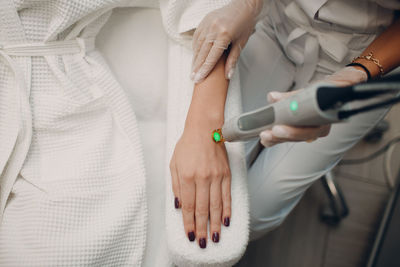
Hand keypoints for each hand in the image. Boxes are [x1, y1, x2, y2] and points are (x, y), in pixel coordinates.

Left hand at [170, 123, 230, 247]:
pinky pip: (227, 195)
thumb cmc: (187, 145)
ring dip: (215, 224)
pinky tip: (226, 221)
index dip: (188, 223)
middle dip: (202, 228)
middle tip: (203, 243)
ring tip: (215, 237)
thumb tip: (177, 206)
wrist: (205, 129)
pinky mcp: (226, 174)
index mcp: (187, 176)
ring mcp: (216, 177)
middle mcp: (202, 179)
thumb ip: (175, 186)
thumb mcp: (174, 163)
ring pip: (216, 206)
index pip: (187, 206)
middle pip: (202, 209)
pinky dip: (227, 210)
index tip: (190, 235)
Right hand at [191, 0, 263, 82]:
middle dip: (197, 67)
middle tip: (193, 77)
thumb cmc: (245, 24)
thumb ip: (233, 60)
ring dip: (195, 58)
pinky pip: (197, 36)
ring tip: (193, 69)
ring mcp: (207, 23)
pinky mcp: (204, 20)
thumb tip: (228, 75)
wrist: (244, 6)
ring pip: (197, 45)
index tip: (198, 79)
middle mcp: (213, 29)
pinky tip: (195, 55)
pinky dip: (195, 46)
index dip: (204, 70)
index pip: (211, 57)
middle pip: (202, 52)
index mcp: (224, 35)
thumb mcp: (241, 43)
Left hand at [259, 67, 367, 146]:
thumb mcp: (311, 90)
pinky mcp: (301, 131)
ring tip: (264, 136)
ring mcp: (310, 131)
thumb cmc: (325, 91)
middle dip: (281, 136)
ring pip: (293, 139)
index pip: (309, 130)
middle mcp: (319, 128)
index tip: (278, 129)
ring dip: (277, 138)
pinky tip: (266, 139)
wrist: (333, 92)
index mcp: (326, 118)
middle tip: (267, 134)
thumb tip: (273, 97)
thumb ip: (291, 96)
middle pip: (299, 136)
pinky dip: (276, 138)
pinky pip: (289, 137)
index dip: (292, 132)